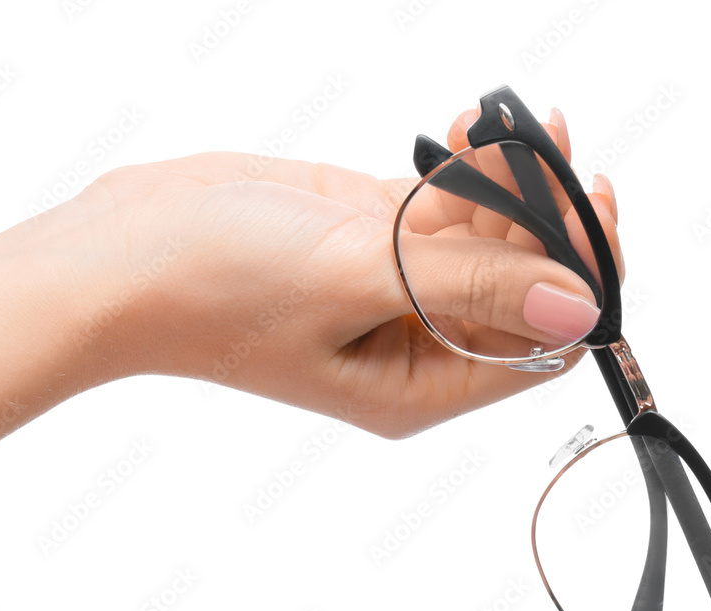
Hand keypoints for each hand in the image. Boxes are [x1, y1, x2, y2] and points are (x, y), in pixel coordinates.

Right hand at [71, 105, 622, 437]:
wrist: (126, 250)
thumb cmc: (213, 286)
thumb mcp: (352, 280)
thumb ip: (469, 288)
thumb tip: (579, 302)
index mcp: (416, 385)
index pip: (539, 344)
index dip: (576, 275)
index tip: (585, 199)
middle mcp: (414, 343)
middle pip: (520, 287)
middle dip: (544, 218)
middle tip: (547, 148)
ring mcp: (393, 288)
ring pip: (487, 241)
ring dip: (510, 184)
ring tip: (516, 126)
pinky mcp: (369, 238)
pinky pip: (443, 209)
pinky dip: (466, 169)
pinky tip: (473, 128)